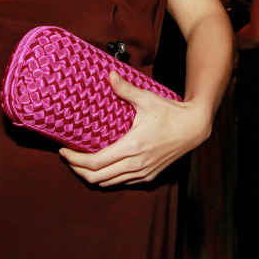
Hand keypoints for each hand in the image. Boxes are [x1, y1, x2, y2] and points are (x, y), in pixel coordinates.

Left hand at [58, 72, 210, 185]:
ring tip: (82, 162)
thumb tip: (109, 75)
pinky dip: (108, 178)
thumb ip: (125, 89)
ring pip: (108, 183)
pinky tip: (104, 166)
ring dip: (92, 175)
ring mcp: (143, 172)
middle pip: (96, 178)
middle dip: (78, 170)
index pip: (95, 163)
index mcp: (132, 146)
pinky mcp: (149, 176)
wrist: (194, 127)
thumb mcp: (147, 99)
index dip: (74, 160)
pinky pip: (122, 182)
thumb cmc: (171, 112)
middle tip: (69, 158)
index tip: (64, 151)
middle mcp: (136, 164)